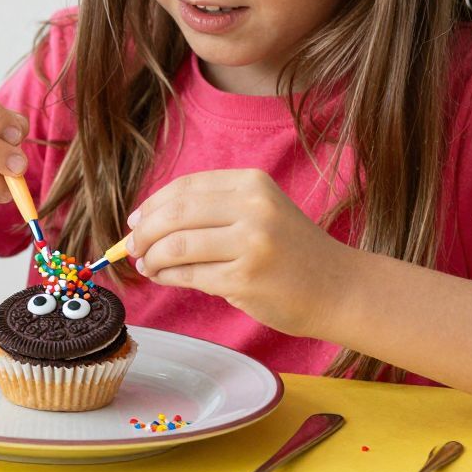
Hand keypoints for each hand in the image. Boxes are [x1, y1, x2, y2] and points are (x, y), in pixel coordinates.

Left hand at [124, 169, 354, 336]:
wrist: (339, 288)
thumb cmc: (292, 252)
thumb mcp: (259, 212)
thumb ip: (211, 211)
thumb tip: (144, 223)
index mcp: (252, 183)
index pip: (184, 187)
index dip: (152, 205)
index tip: (135, 221)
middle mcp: (253, 207)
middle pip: (175, 214)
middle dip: (143, 232)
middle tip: (131, 247)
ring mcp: (250, 244)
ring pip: (177, 246)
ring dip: (152, 257)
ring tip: (146, 265)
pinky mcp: (245, 280)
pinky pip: (190, 275)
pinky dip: (168, 276)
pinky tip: (164, 277)